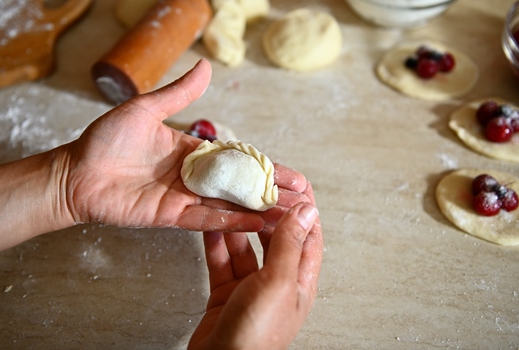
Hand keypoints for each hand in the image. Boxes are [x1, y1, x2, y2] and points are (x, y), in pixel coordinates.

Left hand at [60, 59, 309, 230]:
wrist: (75, 172)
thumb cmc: (105, 139)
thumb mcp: (146, 108)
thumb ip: (178, 92)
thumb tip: (207, 66)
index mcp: (191, 151)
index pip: (238, 159)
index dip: (265, 167)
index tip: (293, 175)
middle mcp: (193, 176)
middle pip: (240, 185)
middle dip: (271, 193)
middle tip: (303, 200)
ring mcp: (183, 198)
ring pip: (229, 205)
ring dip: (259, 211)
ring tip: (290, 217)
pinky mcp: (170, 216)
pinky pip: (206, 220)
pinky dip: (231, 222)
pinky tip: (256, 224)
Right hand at [189, 184, 322, 349]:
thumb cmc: (256, 335)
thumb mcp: (278, 282)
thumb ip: (290, 244)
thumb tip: (307, 210)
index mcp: (300, 281)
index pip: (307, 236)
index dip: (302, 209)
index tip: (293, 185)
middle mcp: (278, 283)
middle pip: (275, 239)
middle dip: (266, 213)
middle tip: (254, 189)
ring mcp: (251, 289)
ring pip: (245, 248)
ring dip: (237, 226)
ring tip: (229, 202)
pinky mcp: (226, 295)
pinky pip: (223, 262)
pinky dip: (216, 245)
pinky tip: (210, 227)